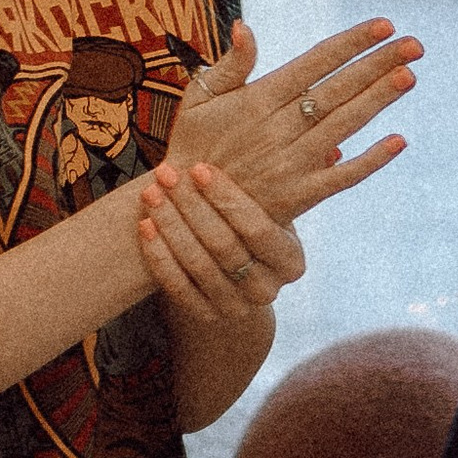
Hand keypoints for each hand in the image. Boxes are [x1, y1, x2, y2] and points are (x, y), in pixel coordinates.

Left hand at [136, 159, 301, 322]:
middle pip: (224, 245)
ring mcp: (236, 307)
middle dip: (191, 206)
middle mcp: (268, 290)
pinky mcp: (205, 315)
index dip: (225, 198)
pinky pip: (177, 286)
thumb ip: (278, 183)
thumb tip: (312, 142)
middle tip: (166, 174)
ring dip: (170, 226)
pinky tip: (145, 226)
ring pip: (198, 265)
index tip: (197, 168)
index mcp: (291, 261)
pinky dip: (158, 255)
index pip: (258, 229)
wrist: (234, 275)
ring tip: (151, 194)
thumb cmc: (250, 225)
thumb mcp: (270, 208)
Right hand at [166, 20, 419, 230]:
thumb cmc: (191, 146)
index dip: (351, 43)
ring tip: (409, 76)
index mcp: (257, 100)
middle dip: (378, 65)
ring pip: (343, 126)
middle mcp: (277, 129)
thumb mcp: (198, 99)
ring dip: (378, 101)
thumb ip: (229, 65)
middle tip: (415, 45)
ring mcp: (290, 164)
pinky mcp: (298, 197)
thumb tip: (246, 25)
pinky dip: (371, 160)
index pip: (315, 62)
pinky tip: (399, 141)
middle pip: (337, 90)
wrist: (181, 212)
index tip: (384, 25)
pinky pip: (342, 177)